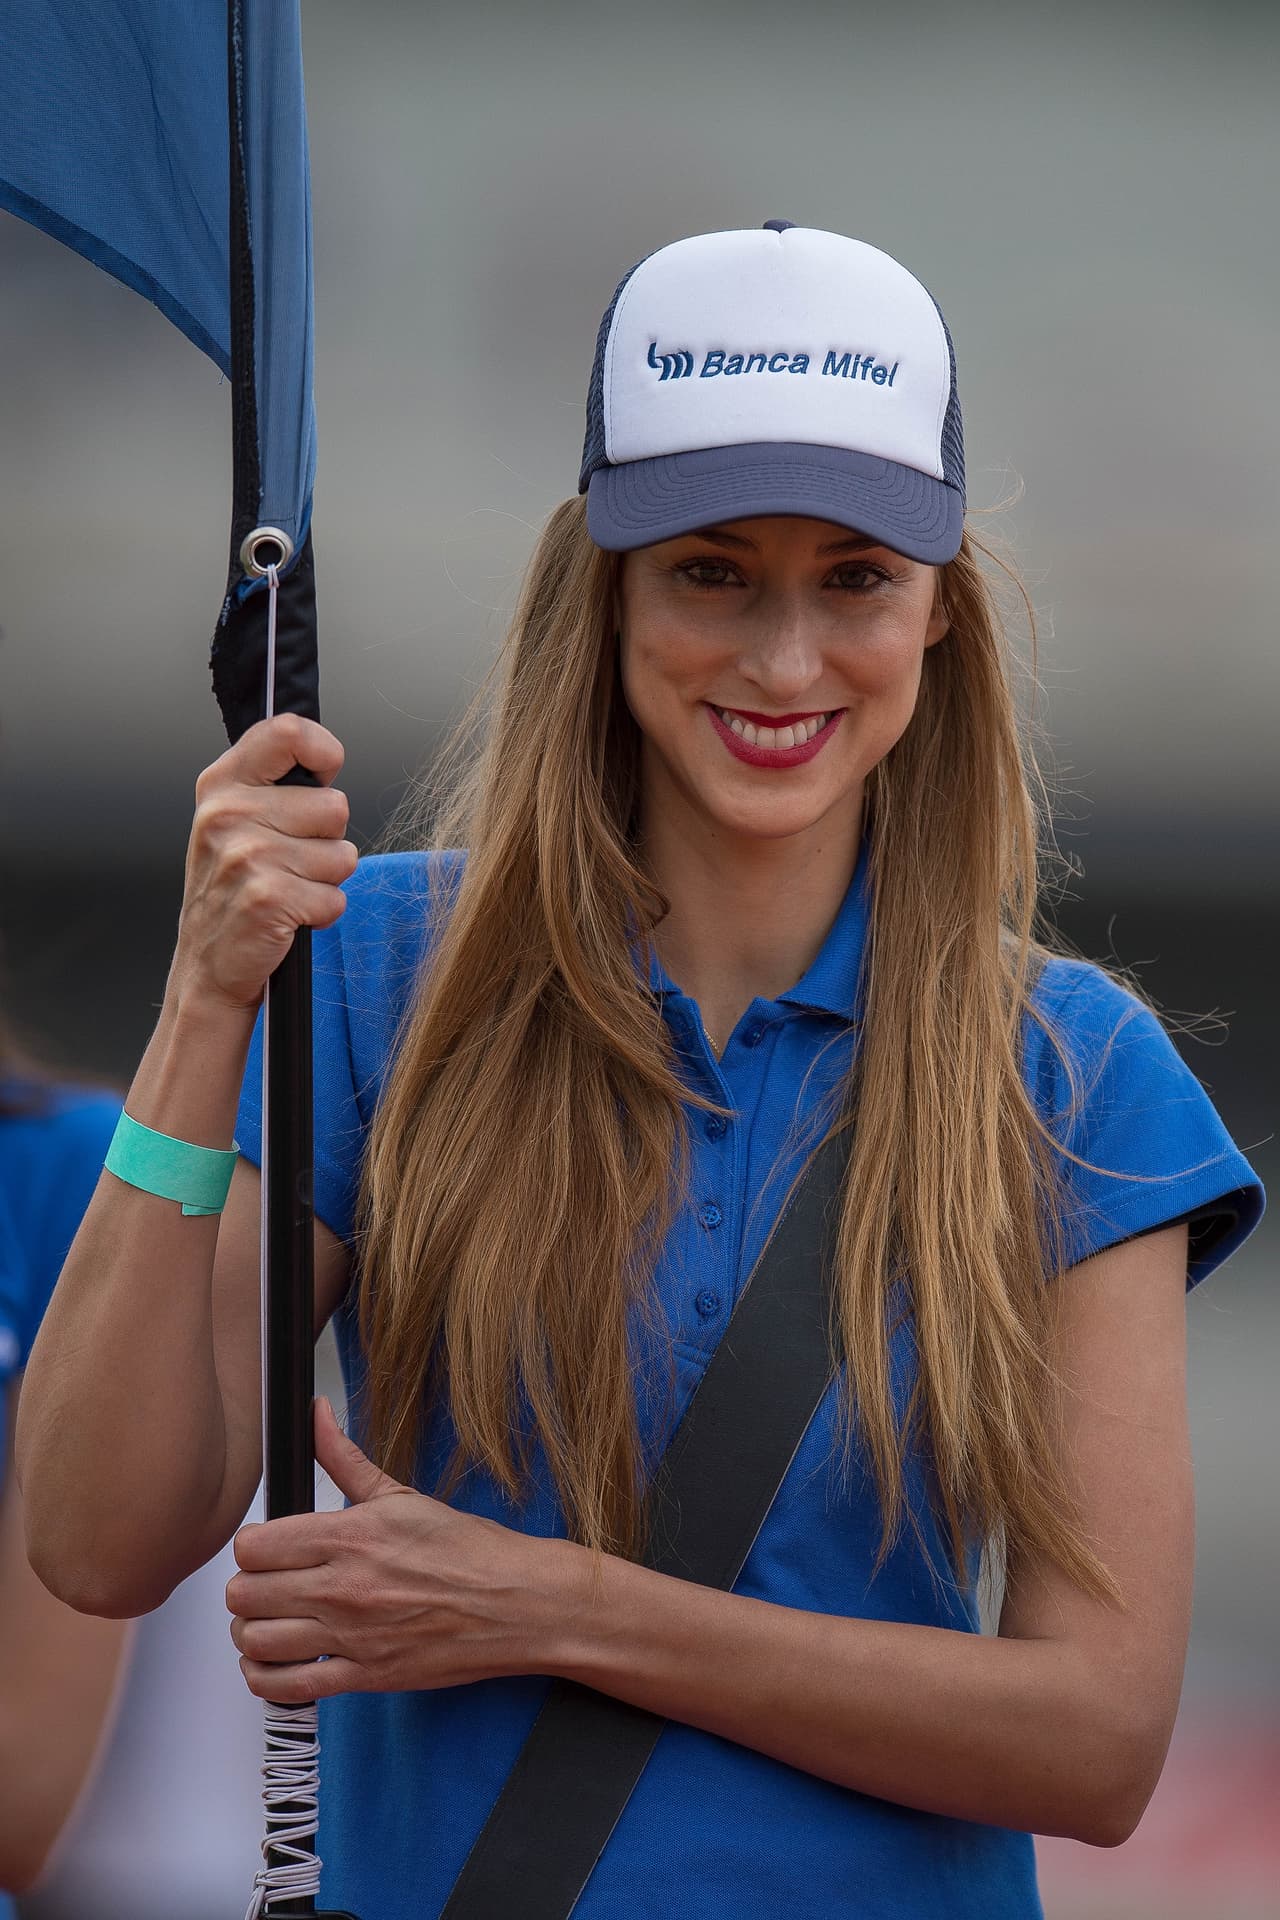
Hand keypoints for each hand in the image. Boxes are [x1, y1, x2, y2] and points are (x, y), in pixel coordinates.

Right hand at [172, 714, 358, 1015]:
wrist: (207, 965)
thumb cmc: (233, 890)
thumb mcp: (236, 822)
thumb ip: (273, 783)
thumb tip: (324, 756)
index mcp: (221, 785)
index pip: (287, 732)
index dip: (323, 751)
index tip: (324, 774)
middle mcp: (228, 814)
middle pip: (335, 805)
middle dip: (328, 841)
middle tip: (290, 864)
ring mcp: (246, 856)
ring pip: (343, 855)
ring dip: (326, 880)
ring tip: (288, 890)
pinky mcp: (267, 898)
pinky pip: (335, 897)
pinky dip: (322, 913)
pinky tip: (288, 918)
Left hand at [226, 1398, 571, 1702]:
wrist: (516, 1603)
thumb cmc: (467, 1550)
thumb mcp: (400, 1494)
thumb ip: (343, 1457)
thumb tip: (316, 1413)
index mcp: (349, 1536)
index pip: (253, 1546)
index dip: (251, 1545)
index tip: (264, 1547)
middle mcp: (342, 1589)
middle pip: (244, 1594)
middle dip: (247, 1587)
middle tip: (265, 1583)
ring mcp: (351, 1638)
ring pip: (256, 1641)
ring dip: (251, 1631)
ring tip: (269, 1620)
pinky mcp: (364, 1678)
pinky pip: (287, 1688)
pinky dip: (267, 1678)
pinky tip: (276, 1661)